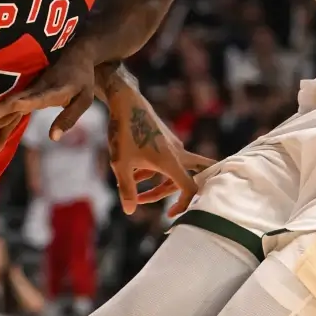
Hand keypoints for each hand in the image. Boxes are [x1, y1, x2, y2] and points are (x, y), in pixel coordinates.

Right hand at [0, 45, 98, 152]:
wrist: (74, 54)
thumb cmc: (82, 79)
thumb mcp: (84, 99)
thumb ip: (69, 117)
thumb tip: (53, 138)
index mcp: (50, 90)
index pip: (33, 98)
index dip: (22, 103)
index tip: (10, 108)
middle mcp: (33, 91)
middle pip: (8, 106)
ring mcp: (26, 94)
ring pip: (3, 112)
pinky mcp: (24, 97)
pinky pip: (9, 115)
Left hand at [100, 77, 212, 216]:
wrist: (125, 101)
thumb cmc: (123, 132)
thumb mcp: (120, 164)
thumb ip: (127, 188)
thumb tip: (129, 211)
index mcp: (171, 161)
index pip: (190, 188)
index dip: (185, 204)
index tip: (171, 214)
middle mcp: (178, 153)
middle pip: (195, 177)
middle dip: (181, 195)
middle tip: (171, 210)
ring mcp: (173, 146)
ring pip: (173, 172)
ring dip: (157, 185)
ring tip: (134, 192)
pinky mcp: (166, 140)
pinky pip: (165, 162)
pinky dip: (153, 171)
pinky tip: (133, 172)